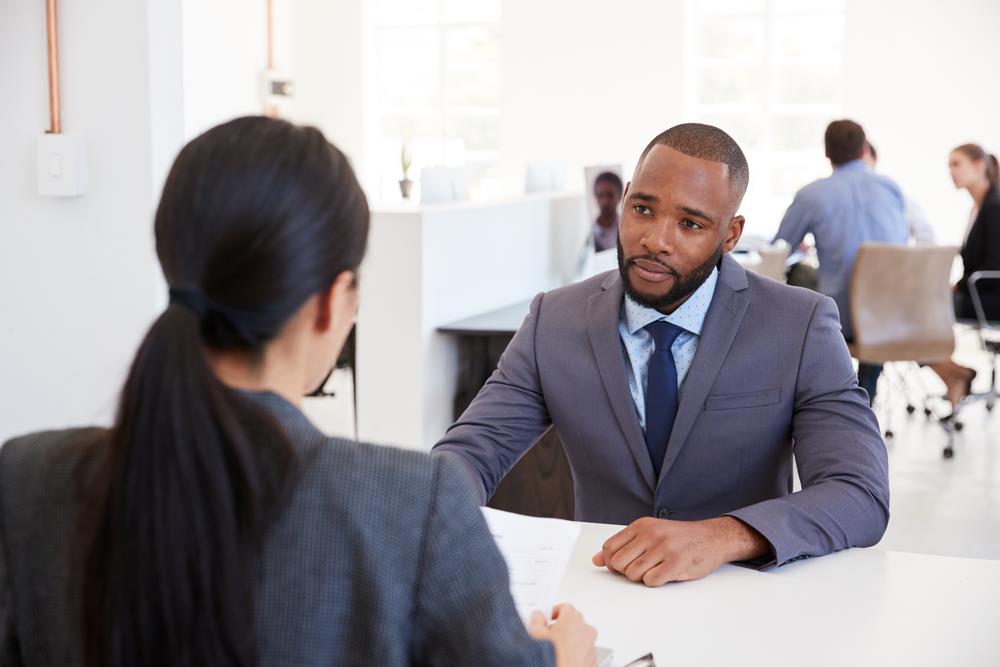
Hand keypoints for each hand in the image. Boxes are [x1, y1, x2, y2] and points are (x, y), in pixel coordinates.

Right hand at [527, 604, 597, 666]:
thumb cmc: (553, 658)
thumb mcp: (536, 634)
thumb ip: (537, 620)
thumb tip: (538, 617)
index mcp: (574, 619)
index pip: (565, 607)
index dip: (553, 612)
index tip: (546, 619)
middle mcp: (586, 631)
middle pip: (574, 623)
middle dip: (561, 627)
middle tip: (548, 636)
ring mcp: (591, 648)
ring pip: (580, 640)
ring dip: (569, 642)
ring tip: (555, 652)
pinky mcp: (593, 662)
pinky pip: (583, 654)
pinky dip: (575, 655)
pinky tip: (562, 660)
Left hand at [592, 516, 769, 586]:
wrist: (711, 537)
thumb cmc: (678, 537)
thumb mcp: (649, 533)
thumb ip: (622, 545)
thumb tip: (596, 560)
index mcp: (641, 525)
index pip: (609, 548)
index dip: (610, 562)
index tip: (621, 565)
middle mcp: (650, 534)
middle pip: (618, 563)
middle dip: (626, 571)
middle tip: (642, 567)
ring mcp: (663, 548)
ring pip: (632, 574)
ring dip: (641, 577)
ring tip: (655, 569)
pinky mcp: (675, 563)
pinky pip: (650, 581)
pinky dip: (654, 582)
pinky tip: (664, 574)